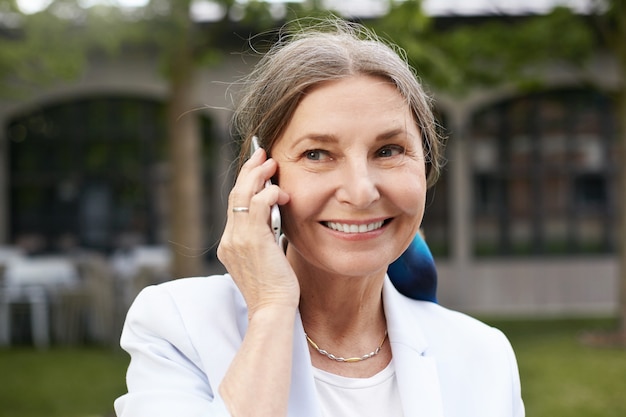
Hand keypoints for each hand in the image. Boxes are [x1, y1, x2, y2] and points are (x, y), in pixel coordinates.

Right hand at [217, 147, 298, 318]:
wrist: (272, 310)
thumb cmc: (275, 289)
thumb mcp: (266, 260)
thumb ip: (265, 239)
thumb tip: (275, 221)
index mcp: (230, 244)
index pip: (235, 206)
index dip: (245, 184)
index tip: (257, 168)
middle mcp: (230, 239)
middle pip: (236, 195)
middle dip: (250, 171)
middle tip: (262, 153)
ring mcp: (237, 239)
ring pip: (243, 196)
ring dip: (259, 175)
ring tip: (272, 162)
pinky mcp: (252, 240)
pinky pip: (258, 206)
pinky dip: (270, 194)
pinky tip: (282, 192)